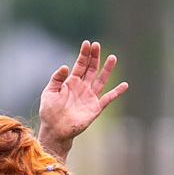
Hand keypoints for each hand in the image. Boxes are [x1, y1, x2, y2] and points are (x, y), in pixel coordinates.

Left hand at [37, 41, 127, 157]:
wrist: (54, 130)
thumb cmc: (50, 112)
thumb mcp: (49, 93)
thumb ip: (56, 79)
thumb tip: (65, 66)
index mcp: (71, 83)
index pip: (80, 65)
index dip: (84, 54)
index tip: (87, 43)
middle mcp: (82, 87)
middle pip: (91, 69)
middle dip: (95, 57)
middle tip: (97, 45)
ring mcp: (90, 97)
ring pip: (101, 80)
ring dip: (107, 69)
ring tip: (112, 57)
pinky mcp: (95, 108)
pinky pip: (108, 98)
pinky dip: (116, 92)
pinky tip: (124, 85)